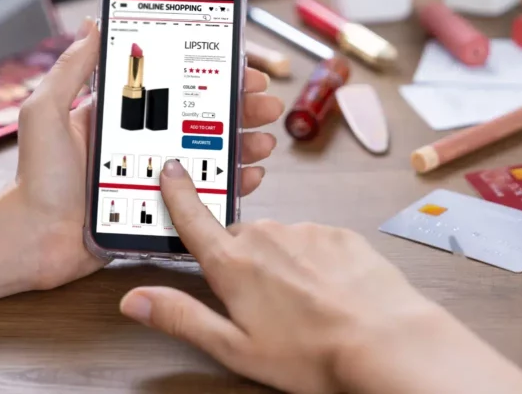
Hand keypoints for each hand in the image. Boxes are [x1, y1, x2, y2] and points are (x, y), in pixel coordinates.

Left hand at [13, 18, 284, 289]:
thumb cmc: (35, 178)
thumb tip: (95, 23)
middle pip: (201, 118)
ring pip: (210, 155)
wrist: (32, 239)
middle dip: (239, 108)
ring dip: (243, 143)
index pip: (174, 87)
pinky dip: (232, 185)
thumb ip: (70, 69)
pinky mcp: (161, 210)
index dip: (210, 75)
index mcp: (119, 116)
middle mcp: (141, 143)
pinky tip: (251, 176)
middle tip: (266, 102)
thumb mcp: (45, 111)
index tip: (240, 67)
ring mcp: (154, 176)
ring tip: (265, 139)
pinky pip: (205, 196)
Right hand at [118, 162, 441, 393]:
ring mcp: (304, 231)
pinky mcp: (338, 234)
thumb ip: (180, 317)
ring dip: (282, 265)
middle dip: (242, 263)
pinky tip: (329, 294)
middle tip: (260, 304)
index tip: (171, 168)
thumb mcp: (234, 347)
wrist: (386, 342)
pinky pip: (315, 242)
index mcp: (233, 263)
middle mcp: (266, 236)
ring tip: (302, 307)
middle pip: (239, 239)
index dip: (177, 191)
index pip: (193, 217)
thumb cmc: (313, 353)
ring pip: (279, 242)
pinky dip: (316, 264)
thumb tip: (135, 301)